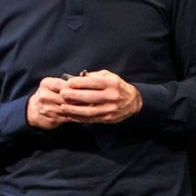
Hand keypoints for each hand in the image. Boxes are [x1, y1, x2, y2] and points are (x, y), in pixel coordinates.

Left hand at [26, 69, 141, 128]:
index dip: (79, 83)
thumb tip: (75, 77)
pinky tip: (70, 115)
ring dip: (74, 110)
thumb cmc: (116, 86)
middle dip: (74, 96)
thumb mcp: (108, 76)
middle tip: (62, 94)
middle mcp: (112, 96)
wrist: (133, 101)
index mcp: (112, 83)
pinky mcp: (108, 118)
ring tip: (63, 107)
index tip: (68, 83)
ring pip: (89, 110)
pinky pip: (91, 119)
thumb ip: (93, 76)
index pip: (93, 82)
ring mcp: (110, 109)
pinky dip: (79, 118)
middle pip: (90, 97)